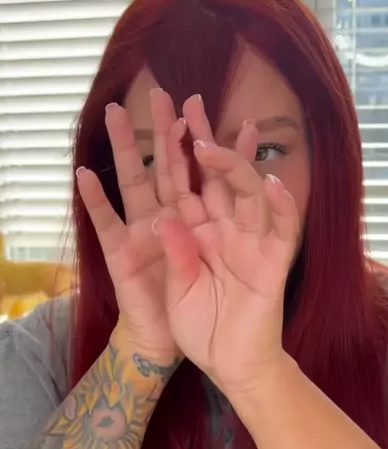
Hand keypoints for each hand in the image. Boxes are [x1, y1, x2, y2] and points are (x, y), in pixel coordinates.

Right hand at [76, 90, 212, 358]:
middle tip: (164, 96)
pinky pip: (106, 226)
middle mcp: (178, 222)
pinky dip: (94, 202)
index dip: (222, 151)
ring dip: (125, 151)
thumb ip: (234, 234)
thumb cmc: (224, 311)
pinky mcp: (124, 258)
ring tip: (116, 115)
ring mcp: (148, 237)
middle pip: (172, 169)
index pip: (214, 178)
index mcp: (209, 223)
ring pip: (137, 184)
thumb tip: (199, 203)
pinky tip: (84, 175)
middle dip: (169, 132)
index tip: (237, 124)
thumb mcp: (242, 273)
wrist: (208, 352)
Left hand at [157, 97, 298, 395]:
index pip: (183, 186)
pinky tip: (273, 181)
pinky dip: (281, 207)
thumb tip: (166, 218)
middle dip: (204, 140)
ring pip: (248, 194)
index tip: (166, 119)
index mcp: (196, 235)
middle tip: (192, 102)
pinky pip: (282, 229)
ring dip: (238, 165)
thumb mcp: (178, 292)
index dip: (175, 154)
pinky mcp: (273, 263)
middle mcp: (224, 231)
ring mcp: (250, 243)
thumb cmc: (202, 330)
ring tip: (226, 136)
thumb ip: (176, 255)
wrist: (232, 367)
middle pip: (214, 178)